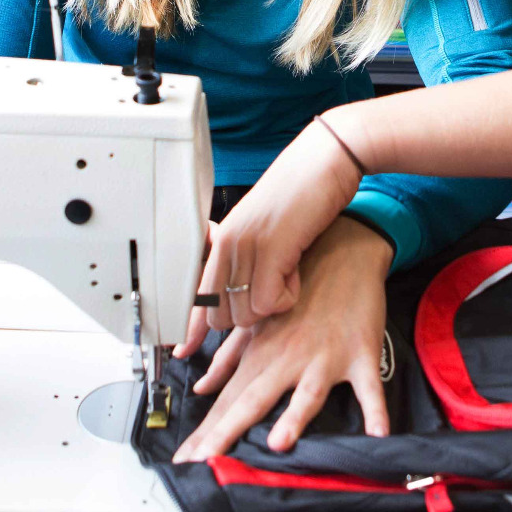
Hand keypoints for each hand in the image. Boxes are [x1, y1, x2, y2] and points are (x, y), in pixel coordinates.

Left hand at [170, 216, 393, 460]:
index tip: (184, 460)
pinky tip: (378, 432)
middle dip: (226, 434)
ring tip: (278, 444)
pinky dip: (375, 408)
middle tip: (204, 464)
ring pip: (307, 393)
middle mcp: (288, 359)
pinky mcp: (361, 355)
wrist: (344, 252)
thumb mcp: (260, 321)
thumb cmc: (301, 290)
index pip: (227, 400)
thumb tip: (201, 388)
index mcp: (262, 354)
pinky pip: (369, 387)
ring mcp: (325, 358)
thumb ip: (229, 358)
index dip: (204, 432)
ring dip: (294, 418)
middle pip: (253, 401)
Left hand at [187, 117, 364, 333]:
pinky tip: (297, 270)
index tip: (183, 349)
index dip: (191, 327)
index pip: (196, 294)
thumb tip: (238, 294)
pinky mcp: (272, 249)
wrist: (327, 161)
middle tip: (274, 288)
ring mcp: (247, 247)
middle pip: (222, 315)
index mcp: (221, 239)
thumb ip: (246, 256)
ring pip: (246, 314)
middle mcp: (227, 244)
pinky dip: (289, 296)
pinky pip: (271, 302)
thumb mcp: (262, 227)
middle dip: (250, 315)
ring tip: (288, 272)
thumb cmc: (301, 193)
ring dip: (273, 304)